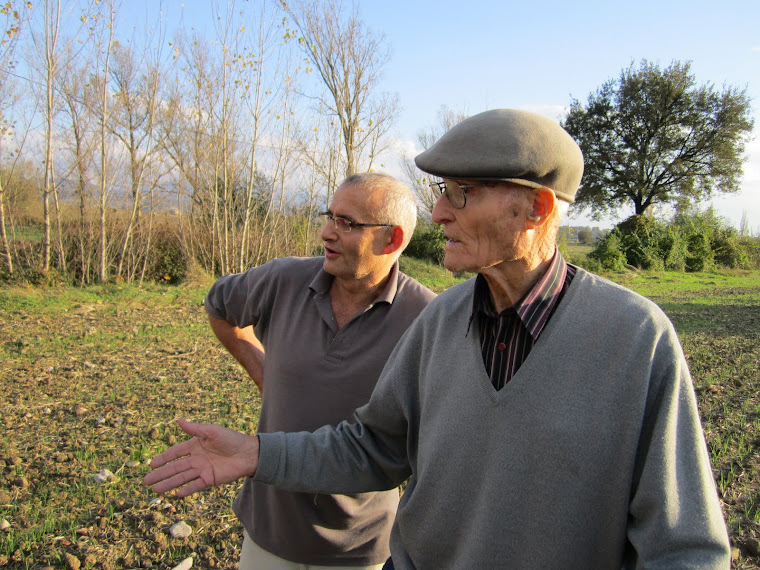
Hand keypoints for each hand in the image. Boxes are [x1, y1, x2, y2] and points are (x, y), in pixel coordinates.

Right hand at [143, 418, 258, 496]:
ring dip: (169, 483)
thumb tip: (178, 420)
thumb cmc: (231, 439)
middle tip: (146, 481)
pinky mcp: (210, 479)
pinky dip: (186, 490)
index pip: (175, 452)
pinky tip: (176, 494)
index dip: (163, 458)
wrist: (248, 453)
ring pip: (182, 478)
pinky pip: (195, 485)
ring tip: (155, 489)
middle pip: (175, 467)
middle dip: (161, 474)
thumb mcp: (212, 431)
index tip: (151, 464)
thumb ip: (195, 429)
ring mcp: (202, 470)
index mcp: (195, 445)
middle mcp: (196, 459)